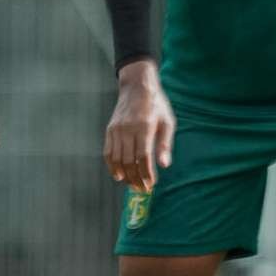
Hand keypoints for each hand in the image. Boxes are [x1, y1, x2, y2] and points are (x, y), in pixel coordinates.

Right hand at [105, 60, 173, 192]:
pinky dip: (112, 166)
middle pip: (128, 161)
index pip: (143, 157)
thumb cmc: (157, 105)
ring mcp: (116, 130)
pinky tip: (118, 175)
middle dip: (135, 178)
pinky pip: (108, 152)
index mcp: (144, 127)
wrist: (137, 87)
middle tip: (142, 189)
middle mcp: (127, 129)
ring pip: (116, 159)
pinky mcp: (110, 130)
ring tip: (132, 185)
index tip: (151, 185)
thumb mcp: (167, 122)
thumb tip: (164, 165)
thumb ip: (165, 144)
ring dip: (124, 175)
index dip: (146, 174)